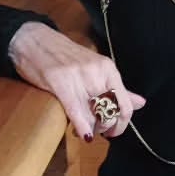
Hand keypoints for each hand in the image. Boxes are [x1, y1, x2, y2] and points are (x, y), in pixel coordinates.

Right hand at [7, 21, 145, 141]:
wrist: (33, 40)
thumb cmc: (64, 57)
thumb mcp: (95, 70)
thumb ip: (118, 88)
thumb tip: (141, 103)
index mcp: (108, 69)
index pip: (125, 105)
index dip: (121, 124)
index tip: (112, 132)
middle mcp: (97, 72)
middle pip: (110, 112)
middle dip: (104, 128)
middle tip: (95, 131)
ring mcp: (79, 76)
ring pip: (94, 115)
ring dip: (92, 129)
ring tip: (84, 129)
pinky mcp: (60, 82)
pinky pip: (77, 111)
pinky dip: (82, 127)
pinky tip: (84, 135)